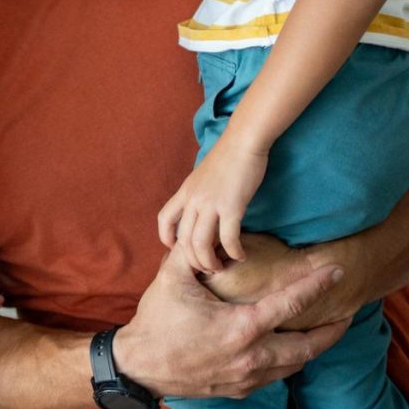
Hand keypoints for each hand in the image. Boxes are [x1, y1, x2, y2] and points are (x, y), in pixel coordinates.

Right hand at [115, 245, 349, 398]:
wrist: (140, 367)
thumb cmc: (156, 320)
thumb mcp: (172, 278)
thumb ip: (194, 251)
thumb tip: (208, 227)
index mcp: (241, 327)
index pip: (290, 303)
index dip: (317, 285)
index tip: (336, 272)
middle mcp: (252, 356)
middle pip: (308, 347)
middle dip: (333, 330)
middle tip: (348, 314)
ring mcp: (247, 378)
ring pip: (295, 365)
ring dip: (314, 348)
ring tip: (326, 332)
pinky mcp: (239, 390)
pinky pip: (276, 377)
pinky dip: (290, 362)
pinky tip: (290, 351)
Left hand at [158, 132, 268, 271]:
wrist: (243, 142)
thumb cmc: (228, 157)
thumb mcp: (204, 176)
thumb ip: (199, 193)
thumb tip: (203, 210)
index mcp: (185, 192)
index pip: (164, 219)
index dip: (166, 238)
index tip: (178, 250)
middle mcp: (193, 199)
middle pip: (183, 240)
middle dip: (194, 260)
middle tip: (207, 267)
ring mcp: (210, 204)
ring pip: (201, 244)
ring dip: (210, 262)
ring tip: (220, 267)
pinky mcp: (231, 207)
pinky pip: (228, 238)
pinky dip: (234, 252)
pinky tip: (241, 256)